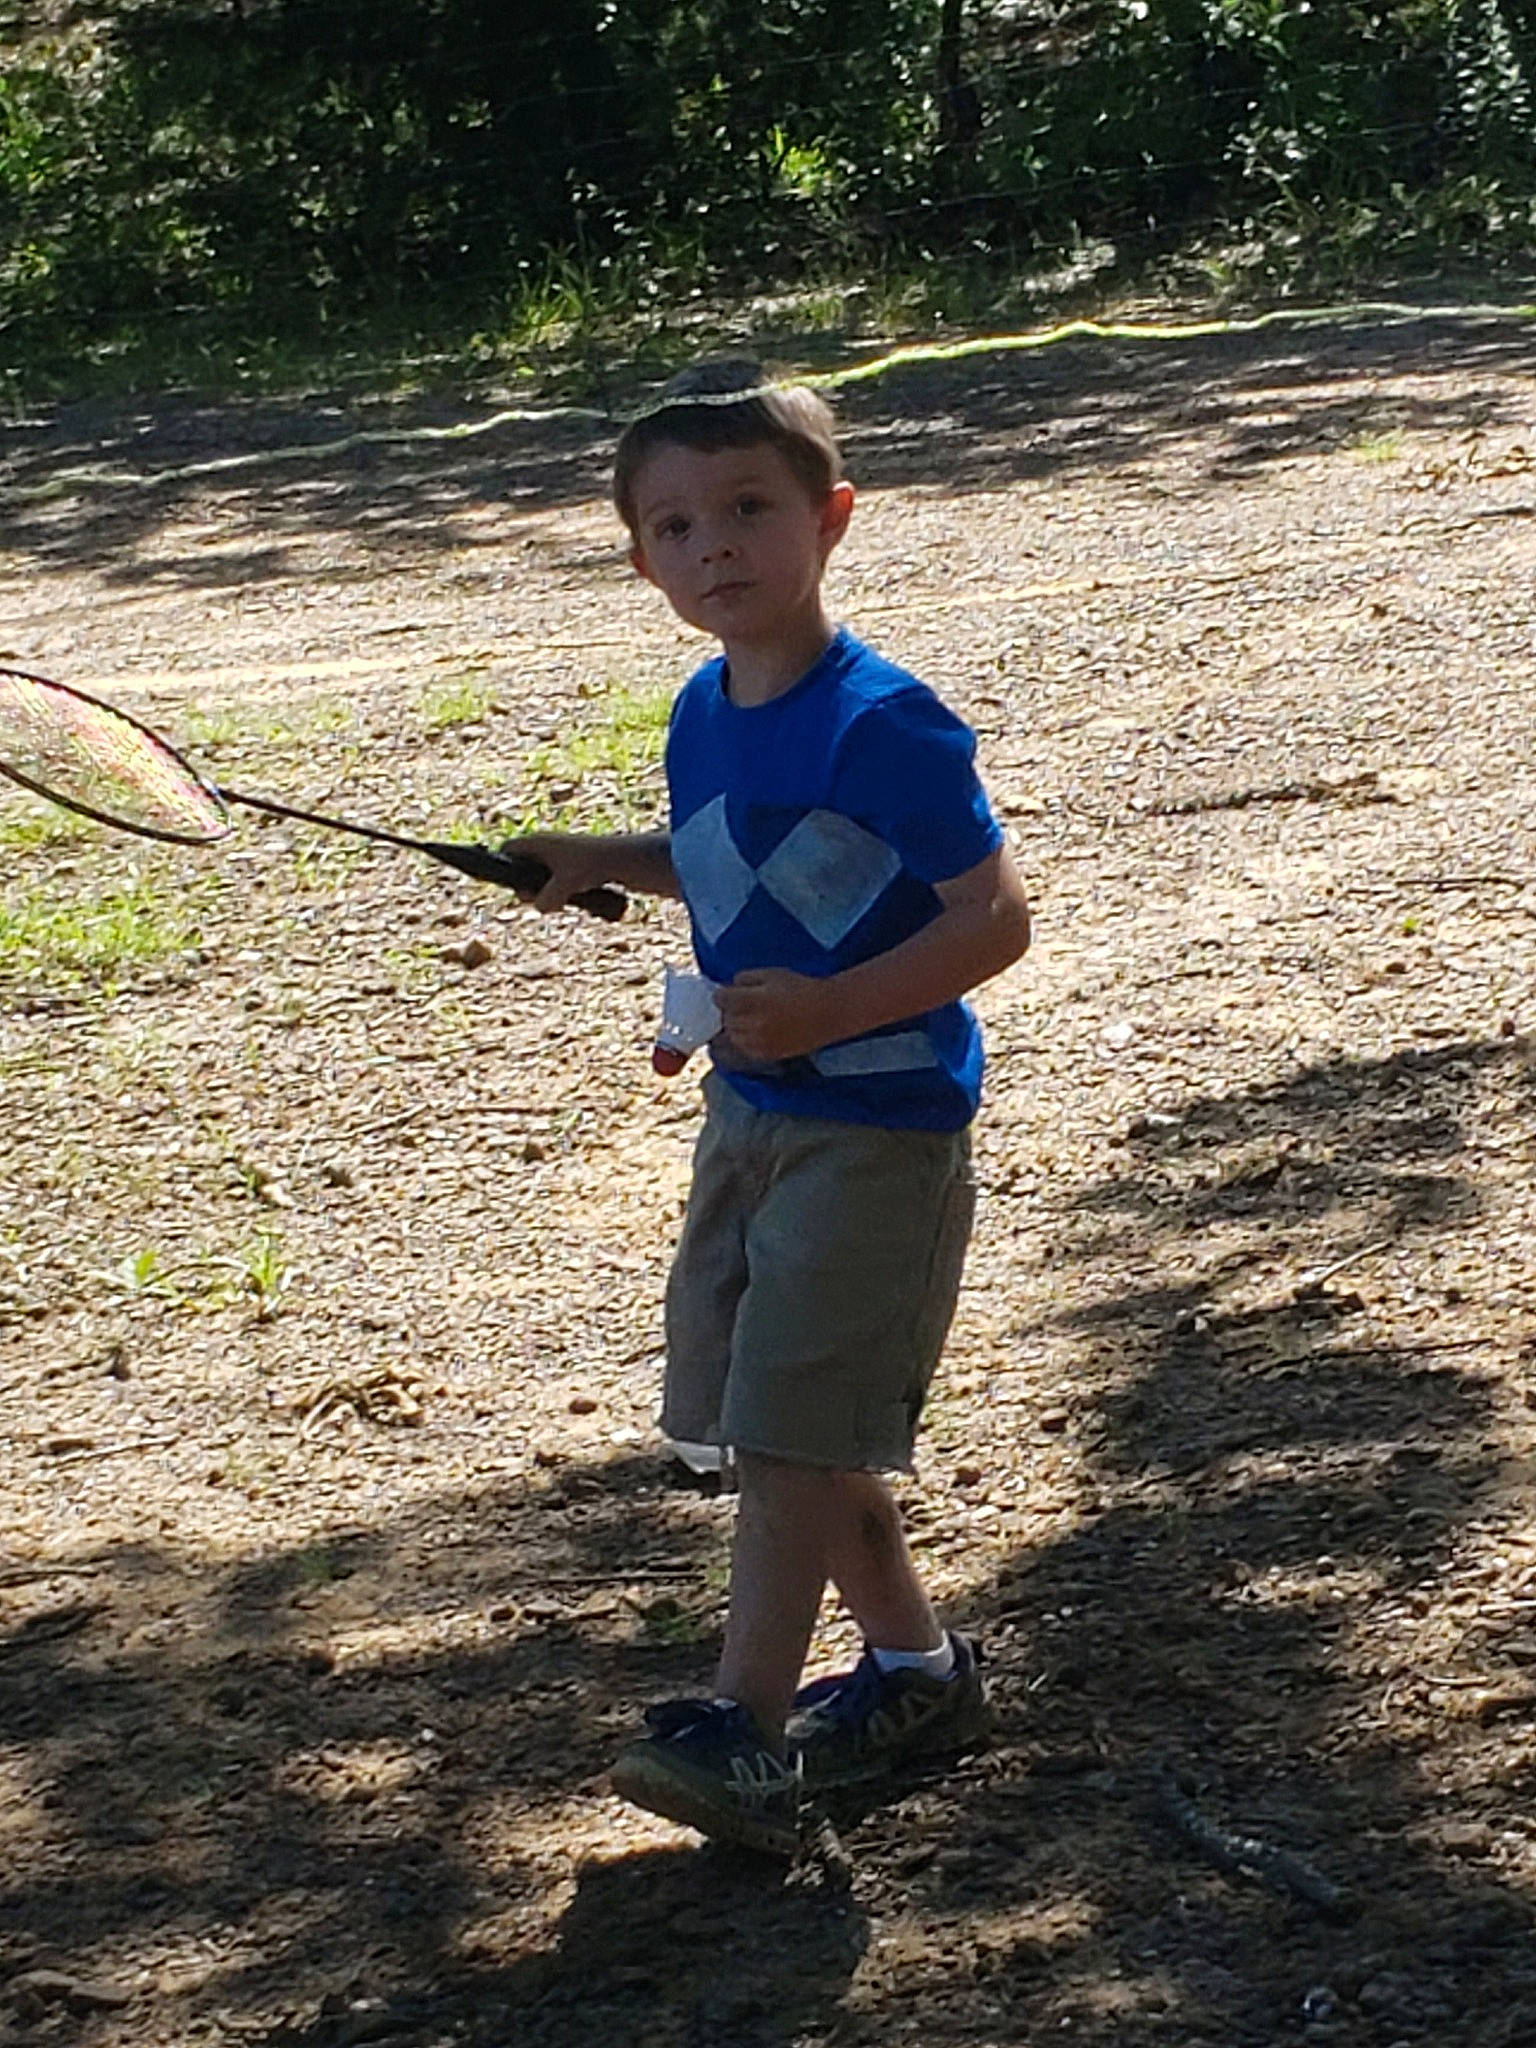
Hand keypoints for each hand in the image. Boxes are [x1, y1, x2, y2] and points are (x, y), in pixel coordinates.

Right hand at [500, 832, 613, 912]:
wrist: (624, 860)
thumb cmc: (592, 866)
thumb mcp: (564, 886)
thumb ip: (547, 899)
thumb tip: (540, 907)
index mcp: (539, 843)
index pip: (508, 850)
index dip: (503, 867)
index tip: (511, 886)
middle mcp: (548, 846)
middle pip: (523, 868)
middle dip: (528, 887)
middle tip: (534, 899)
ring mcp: (562, 856)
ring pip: (542, 878)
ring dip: (546, 892)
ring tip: (558, 902)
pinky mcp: (576, 866)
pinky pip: (558, 881)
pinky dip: (561, 892)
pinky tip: (572, 900)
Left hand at [714, 968, 838, 1062]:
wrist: (827, 1013)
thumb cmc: (801, 989)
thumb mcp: (772, 974)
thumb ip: (746, 978)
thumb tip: (730, 986)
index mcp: (751, 1001)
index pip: (720, 999)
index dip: (723, 994)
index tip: (728, 992)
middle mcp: (751, 1023)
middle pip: (725, 1019)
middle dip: (730, 1011)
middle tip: (741, 1005)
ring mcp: (758, 1042)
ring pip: (732, 1036)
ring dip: (735, 1028)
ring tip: (749, 1020)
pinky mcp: (767, 1054)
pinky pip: (745, 1049)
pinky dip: (745, 1041)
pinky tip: (757, 1033)